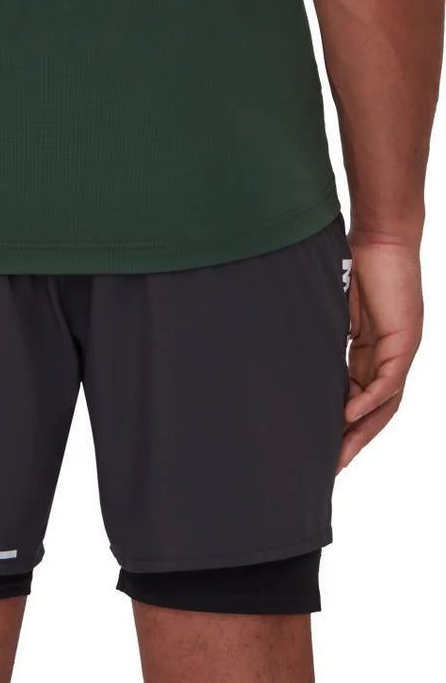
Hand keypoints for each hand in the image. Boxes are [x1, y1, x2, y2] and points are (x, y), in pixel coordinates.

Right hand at [337, 234, 422, 471]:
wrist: (382, 233)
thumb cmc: (357, 259)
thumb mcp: (334, 307)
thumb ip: (323, 333)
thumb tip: (293, 352)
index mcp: (372, 349)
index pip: (358, 396)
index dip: (341, 422)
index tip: (320, 444)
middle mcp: (389, 356)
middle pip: (374, 410)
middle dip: (352, 439)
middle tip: (329, 466)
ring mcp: (399, 350)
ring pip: (384, 404)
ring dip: (361, 430)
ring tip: (339, 454)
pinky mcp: (405, 341)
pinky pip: (387, 382)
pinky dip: (368, 401)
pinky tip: (348, 415)